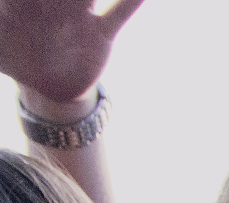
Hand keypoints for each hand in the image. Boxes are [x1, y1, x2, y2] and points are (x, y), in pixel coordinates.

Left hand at [0, 0, 143, 106]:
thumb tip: (1, 15)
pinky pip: (118, 13)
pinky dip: (130, 2)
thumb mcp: (0, 50)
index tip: (36, 0)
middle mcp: (54, 2)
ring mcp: (79, 15)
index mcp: (24, 2)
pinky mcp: (101, 33)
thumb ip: (0, 29)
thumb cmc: (16, 59)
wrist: (50, 83)